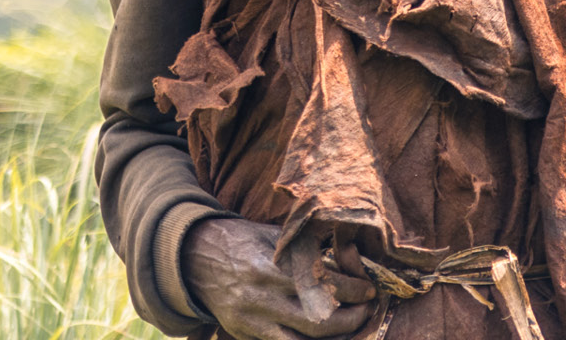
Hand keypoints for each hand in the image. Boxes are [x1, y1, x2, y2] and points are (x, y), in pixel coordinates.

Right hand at [183, 218, 375, 339]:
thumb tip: (350, 262)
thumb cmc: (243, 241)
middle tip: (368, 310)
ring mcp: (252, 322)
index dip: (352, 290)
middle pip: (317, 321)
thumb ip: (307, 250)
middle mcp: (261, 299)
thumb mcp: (274, 236)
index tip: (369, 289)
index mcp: (270, 268)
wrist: (196, 259)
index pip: (322, 286)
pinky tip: (327, 339)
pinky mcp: (245, 336)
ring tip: (353, 328)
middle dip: (350, 320)